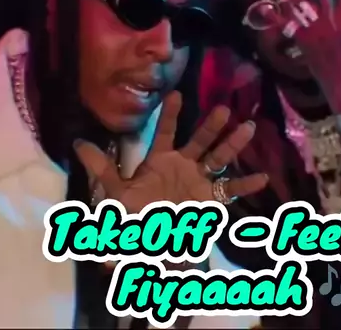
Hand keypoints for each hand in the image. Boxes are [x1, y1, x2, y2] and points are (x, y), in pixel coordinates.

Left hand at [74, 91, 267, 213]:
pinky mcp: (211, 200)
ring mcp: (199, 182)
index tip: (176, 94)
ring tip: (248, 127)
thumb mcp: (116, 194)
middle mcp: (182, 166)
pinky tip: (262, 178)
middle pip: (198, 142)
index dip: (170, 115)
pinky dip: (246, 186)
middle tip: (223, 109)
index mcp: (160, 161)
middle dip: (210, 126)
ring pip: (218, 159)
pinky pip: (231, 191)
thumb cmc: (134, 216)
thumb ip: (102, 168)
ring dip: (232, 145)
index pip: (165, 133)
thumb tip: (78, 144)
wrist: (151, 245)